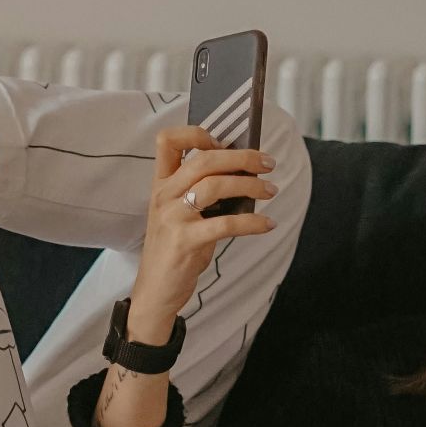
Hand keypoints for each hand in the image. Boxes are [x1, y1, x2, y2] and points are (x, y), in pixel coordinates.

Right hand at [127, 126, 278, 333]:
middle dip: (242, 157)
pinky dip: (253, 222)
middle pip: (204, 159)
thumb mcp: (180, 216)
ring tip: (270, 191)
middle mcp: (163, 196)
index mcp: (161, 185)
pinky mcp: (185, 241)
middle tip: (267, 163)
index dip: (196, 133)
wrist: (155, 292)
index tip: (224, 142)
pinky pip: (226, 224)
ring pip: (216, 185)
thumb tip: (244, 175)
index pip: (167, 141)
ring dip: (251, 185)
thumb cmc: (175, 251)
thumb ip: (201, 193)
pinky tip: (267, 224)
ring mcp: (172, 218)